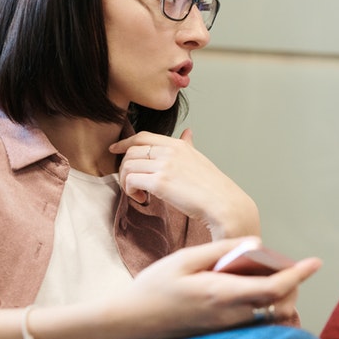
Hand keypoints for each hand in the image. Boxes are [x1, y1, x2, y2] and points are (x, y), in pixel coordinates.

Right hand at [108, 238, 320, 338]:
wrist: (128, 327)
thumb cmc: (152, 290)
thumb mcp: (184, 260)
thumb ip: (221, 251)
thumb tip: (256, 244)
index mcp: (221, 295)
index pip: (273, 288)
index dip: (298, 275)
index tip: (315, 262)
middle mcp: (229, 318)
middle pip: (280, 306)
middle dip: (292, 287)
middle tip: (288, 267)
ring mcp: (227, 332)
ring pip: (271, 319)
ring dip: (280, 300)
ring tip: (271, 279)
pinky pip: (257, 327)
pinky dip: (266, 312)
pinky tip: (254, 297)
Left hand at [110, 129, 259, 238]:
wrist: (224, 205)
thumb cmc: (214, 188)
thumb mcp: (200, 160)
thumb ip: (188, 146)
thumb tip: (187, 133)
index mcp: (178, 145)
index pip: (142, 136)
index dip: (125, 142)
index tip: (115, 149)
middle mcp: (170, 152)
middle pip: (131, 151)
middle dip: (124, 167)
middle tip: (132, 184)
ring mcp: (164, 166)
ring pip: (128, 166)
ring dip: (126, 181)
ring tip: (138, 194)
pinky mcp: (160, 183)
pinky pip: (131, 181)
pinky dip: (130, 191)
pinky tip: (142, 199)